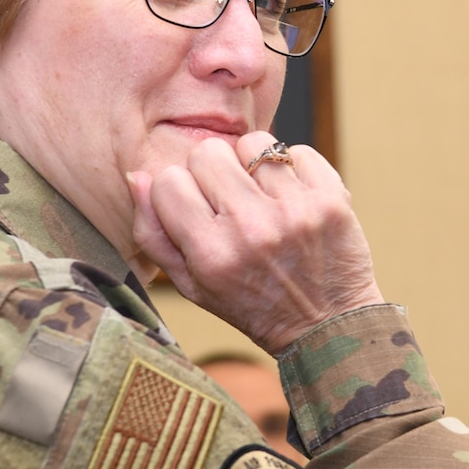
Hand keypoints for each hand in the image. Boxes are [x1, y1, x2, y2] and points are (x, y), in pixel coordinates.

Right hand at [127, 132, 385, 353]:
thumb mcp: (192, 285)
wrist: (328, 326)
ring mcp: (295, 211)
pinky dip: (293, 168)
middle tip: (230, 200)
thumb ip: (154, 234)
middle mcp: (252, 229)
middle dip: (214, 171)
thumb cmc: (252, 304)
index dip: (178, 189)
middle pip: (207, 152)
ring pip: (253, 143)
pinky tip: (293, 198)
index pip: (168, 180)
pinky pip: (297, 150)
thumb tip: (137, 177)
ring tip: (262, 196)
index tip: (196, 206)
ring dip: (253, 164)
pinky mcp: (331, 200)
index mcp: (211, 254)